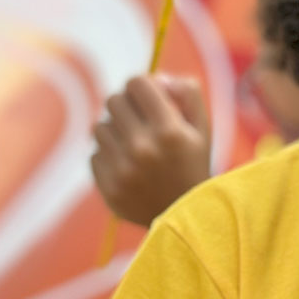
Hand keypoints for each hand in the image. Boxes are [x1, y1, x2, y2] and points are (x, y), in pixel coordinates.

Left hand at [91, 74, 210, 226]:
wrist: (188, 220)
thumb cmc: (194, 165)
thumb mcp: (202, 127)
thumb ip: (187, 93)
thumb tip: (157, 78)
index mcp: (169, 130)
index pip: (136, 83)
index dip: (141, 86)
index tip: (148, 98)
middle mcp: (144, 148)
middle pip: (113, 100)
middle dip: (127, 106)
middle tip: (139, 121)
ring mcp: (124, 170)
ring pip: (99, 127)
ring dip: (115, 131)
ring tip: (133, 145)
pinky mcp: (109, 188)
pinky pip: (95, 154)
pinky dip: (109, 157)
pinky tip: (127, 167)